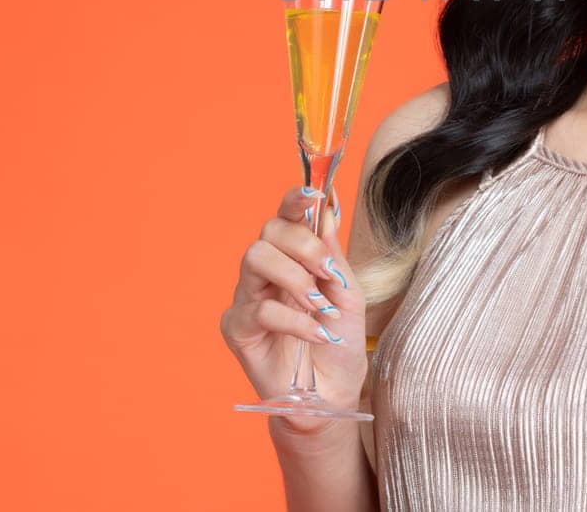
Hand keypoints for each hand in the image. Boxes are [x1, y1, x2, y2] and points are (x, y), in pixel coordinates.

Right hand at [220, 185, 367, 433]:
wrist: (333, 393)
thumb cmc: (340, 342)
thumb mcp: (348, 296)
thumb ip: (333, 256)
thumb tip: (327, 211)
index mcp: (294, 258)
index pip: (286, 217)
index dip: (295, 200)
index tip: (313, 194)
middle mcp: (266, 272)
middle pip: (268, 230)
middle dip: (303, 244)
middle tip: (328, 273)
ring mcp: (248, 297)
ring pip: (256, 258)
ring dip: (294, 277)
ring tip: (319, 305)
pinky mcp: (238, 328)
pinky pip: (258, 309)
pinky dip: (293, 319)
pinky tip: (315, 334)